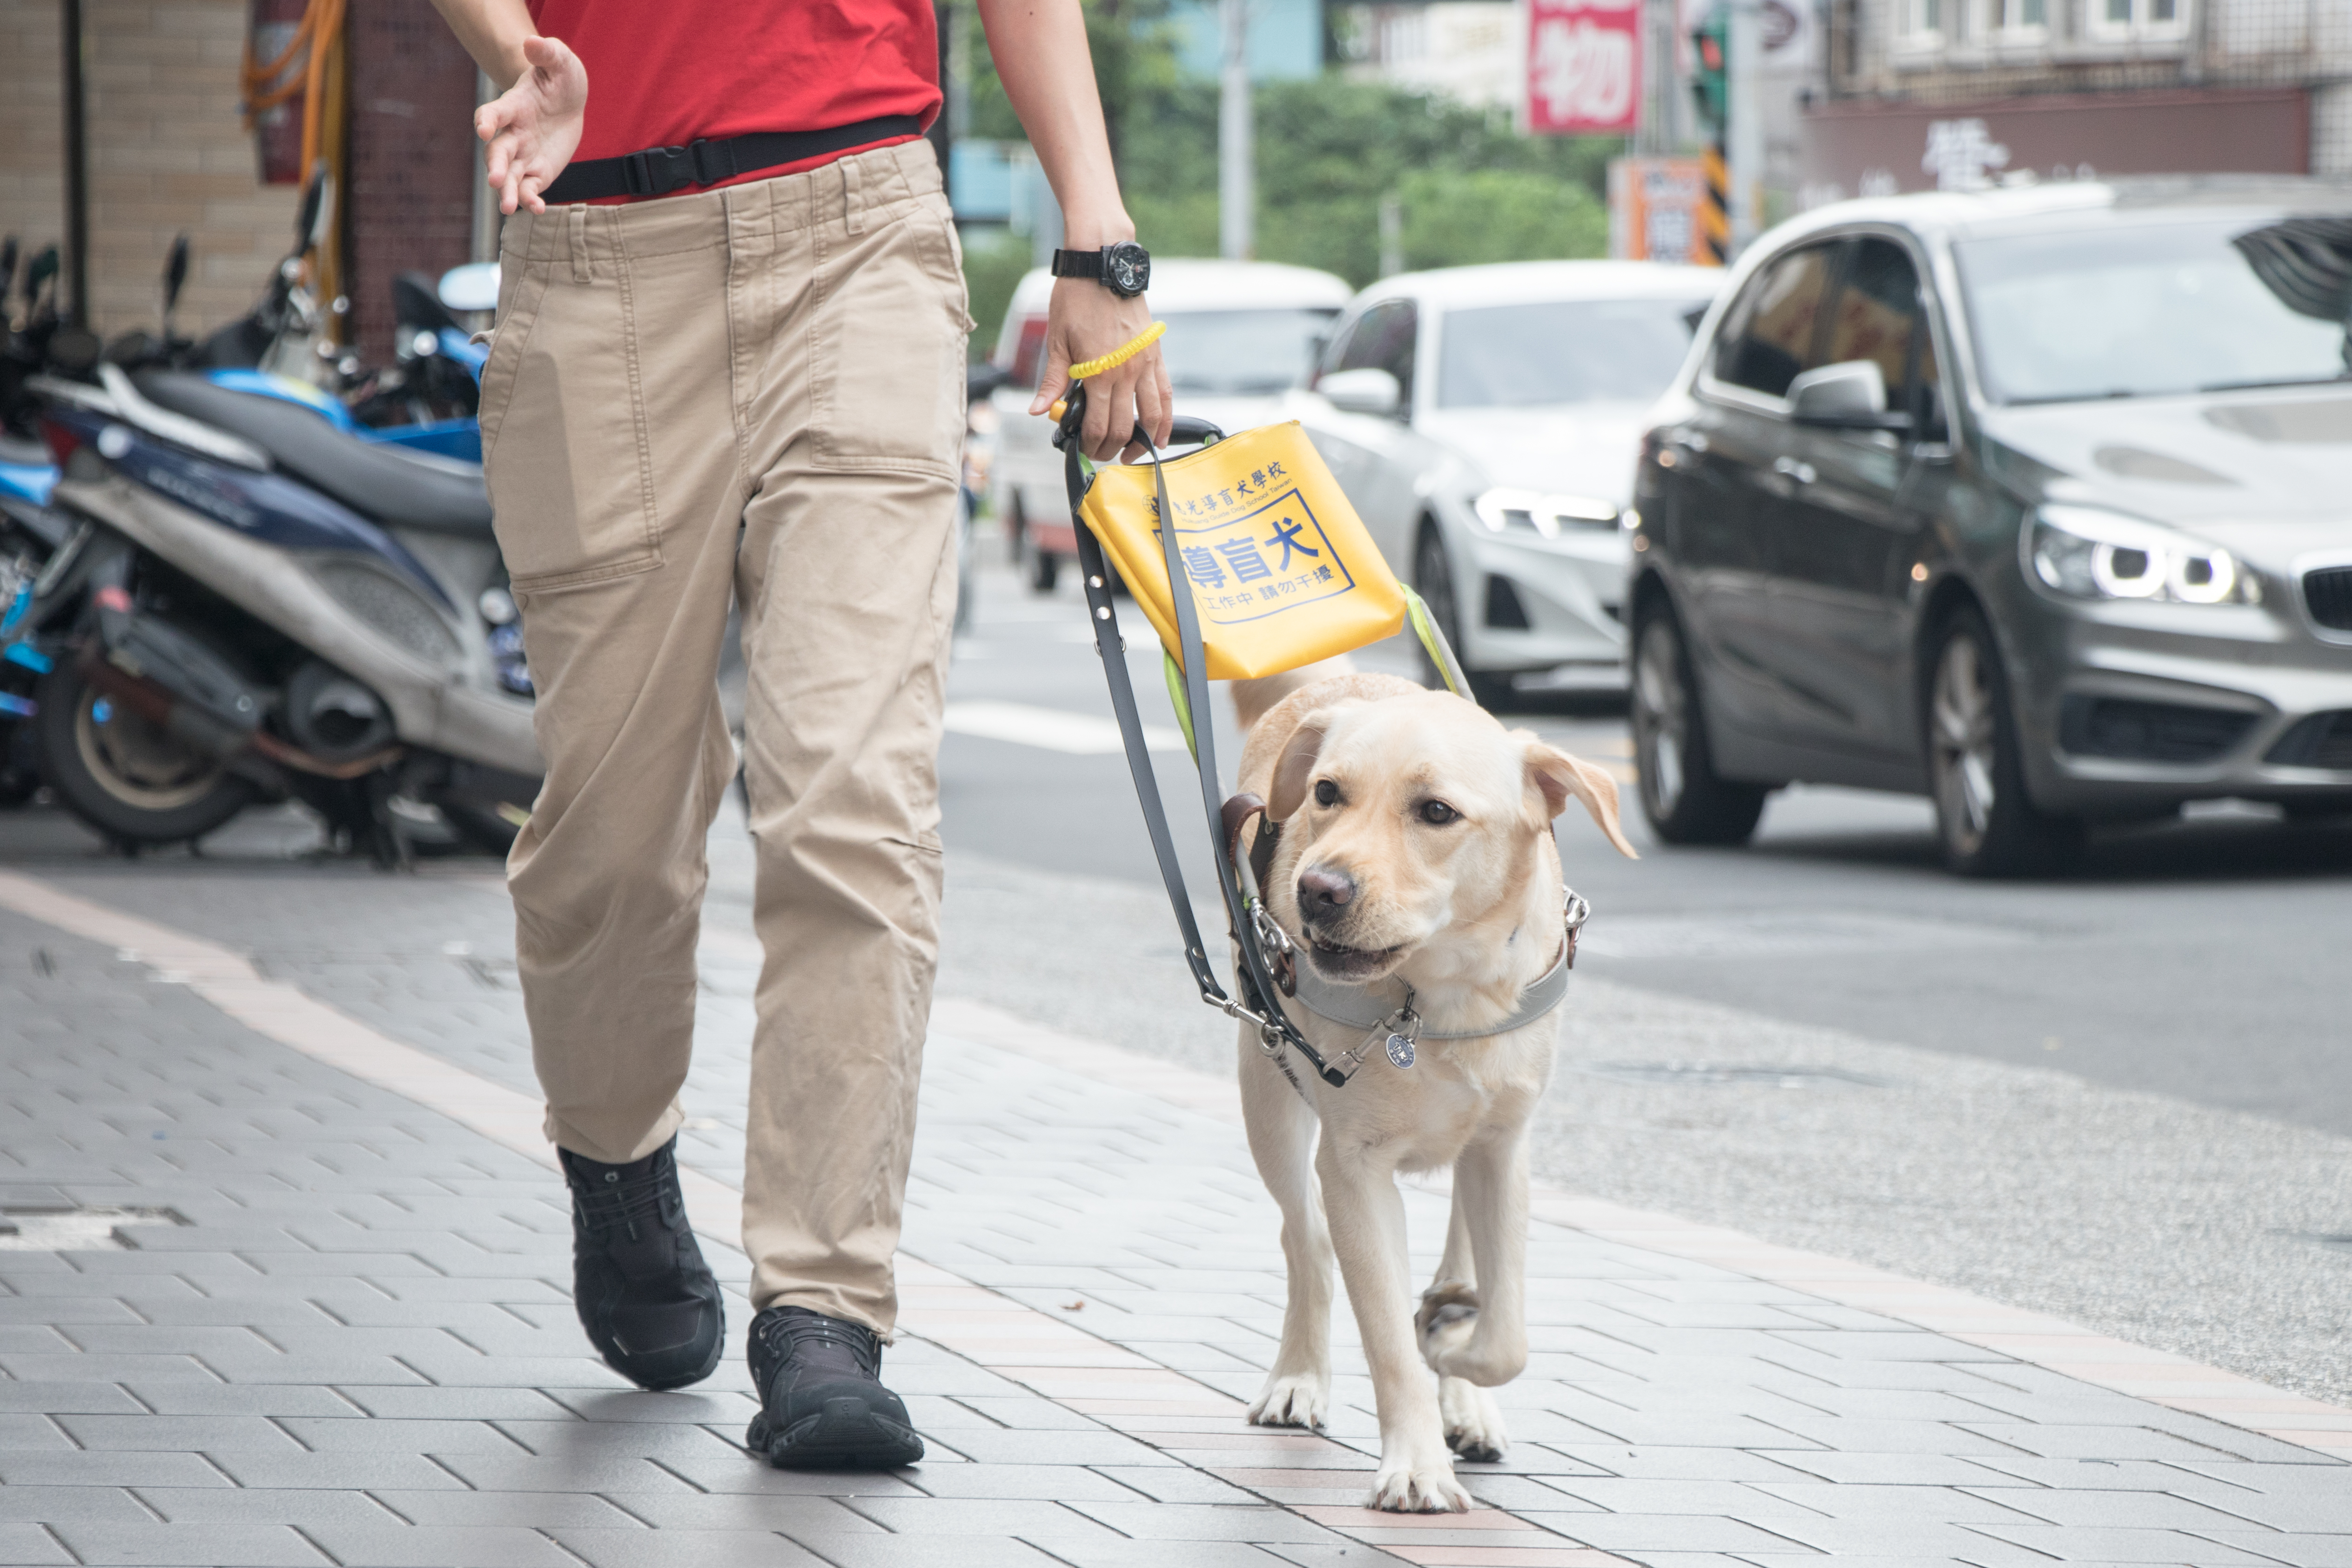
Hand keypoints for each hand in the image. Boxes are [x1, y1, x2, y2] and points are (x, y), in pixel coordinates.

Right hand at [476, 35, 586, 215]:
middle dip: (495, 166)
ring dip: (507, 192)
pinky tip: (538, 209)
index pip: (493, 113)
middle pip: (497, 152)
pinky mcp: (537, 171)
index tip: (482, 129)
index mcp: (513, 106)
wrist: (567, 100)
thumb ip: (547, 52)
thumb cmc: (559, 77)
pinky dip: (531, 200)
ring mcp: (523, 155)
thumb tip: (532, 41)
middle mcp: (513, 133)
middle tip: (495, 181)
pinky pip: (530, 188)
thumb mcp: (559, 61)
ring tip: (509, 208)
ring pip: (509, 176)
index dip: (486, 120)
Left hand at [1030, 278, 1172, 462]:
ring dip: (1142, 442)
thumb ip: (1052, 381)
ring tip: (1130, 452)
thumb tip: (1038, 411)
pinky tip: (1162, 437)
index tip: (1084, 449)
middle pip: (1123, 426)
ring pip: (1151, 417)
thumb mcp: (1057, 341)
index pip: (1097, 424)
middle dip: (1111, 447)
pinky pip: (1166, 396)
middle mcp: (1126, 372)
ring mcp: (1145, 365)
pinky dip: (1166, 420)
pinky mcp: (1156, 356)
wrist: (1103, 266)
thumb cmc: (1077, 299)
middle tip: (1101, 453)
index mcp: (1098, 372)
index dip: (1091, 444)